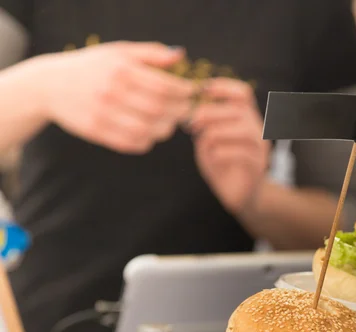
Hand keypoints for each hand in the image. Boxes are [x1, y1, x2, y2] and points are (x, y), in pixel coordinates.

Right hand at [36, 42, 196, 153]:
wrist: (50, 85)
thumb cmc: (92, 67)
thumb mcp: (118, 52)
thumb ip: (150, 54)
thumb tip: (180, 56)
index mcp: (120, 69)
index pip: (163, 86)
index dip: (184, 92)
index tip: (193, 93)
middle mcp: (111, 91)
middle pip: (159, 110)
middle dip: (179, 112)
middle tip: (187, 112)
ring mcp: (103, 113)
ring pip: (148, 130)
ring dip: (166, 130)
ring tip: (169, 124)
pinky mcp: (97, 132)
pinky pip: (133, 144)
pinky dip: (147, 141)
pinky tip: (150, 133)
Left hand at [188, 78, 270, 214]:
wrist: (237, 195)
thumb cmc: (221, 165)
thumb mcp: (207, 140)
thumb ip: (203, 124)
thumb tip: (189, 109)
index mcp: (247, 118)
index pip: (242, 93)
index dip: (222, 87)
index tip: (200, 92)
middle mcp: (258, 130)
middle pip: (239, 110)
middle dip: (211, 113)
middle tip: (191, 123)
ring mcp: (260, 149)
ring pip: (244, 130)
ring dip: (218, 132)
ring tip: (202, 141)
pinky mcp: (258, 166)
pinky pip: (242, 153)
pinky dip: (223, 153)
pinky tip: (213, 157)